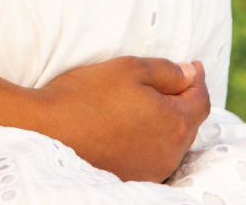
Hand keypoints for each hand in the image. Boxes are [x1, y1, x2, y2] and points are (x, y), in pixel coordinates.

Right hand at [24, 57, 209, 182]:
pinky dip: (148, 140)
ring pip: (170, 142)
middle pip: (188, 123)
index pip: (201, 100)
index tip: (194, 67)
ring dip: (165, 122)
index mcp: (174, 123)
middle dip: (183, 100)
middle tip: (172, 81)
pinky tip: (132, 128)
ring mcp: (150, 170)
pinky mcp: (130, 178)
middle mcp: (168, 153)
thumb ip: (167, 71)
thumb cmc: (86, 96)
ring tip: (148, 104)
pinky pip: (150, 156)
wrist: (44, 131)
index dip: (198, 80)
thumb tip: (191, 73)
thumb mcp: (130, 69)